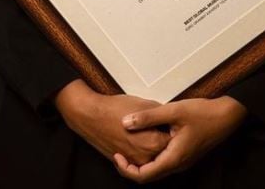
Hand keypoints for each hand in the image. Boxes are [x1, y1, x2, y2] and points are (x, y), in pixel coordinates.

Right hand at [53, 79, 171, 166]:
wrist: (92, 116)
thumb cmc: (116, 109)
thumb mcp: (145, 104)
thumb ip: (161, 114)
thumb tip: (170, 118)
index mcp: (153, 143)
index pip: (172, 139)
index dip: (171, 128)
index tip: (170, 121)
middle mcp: (145, 156)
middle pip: (163, 149)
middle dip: (163, 137)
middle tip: (159, 123)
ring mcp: (134, 160)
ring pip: (151, 154)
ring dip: (152, 144)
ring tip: (148, 128)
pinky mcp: (125, 160)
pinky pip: (139, 158)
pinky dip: (142, 150)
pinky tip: (138, 136)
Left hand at [112, 95, 248, 182]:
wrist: (227, 116)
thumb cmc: (202, 113)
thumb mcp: (173, 111)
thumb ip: (148, 117)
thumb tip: (124, 123)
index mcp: (173, 159)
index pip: (144, 176)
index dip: (126, 169)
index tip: (116, 154)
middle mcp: (177, 165)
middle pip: (149, 176)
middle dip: (131, 167)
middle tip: (117, 152)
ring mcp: (183, 161)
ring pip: (156, 169)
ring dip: (141, 162)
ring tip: (128, 147)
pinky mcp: (185, 154)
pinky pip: (164, 162)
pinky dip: (151, 156)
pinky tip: (146, 141)